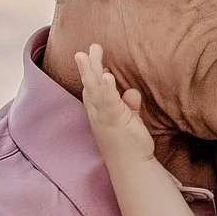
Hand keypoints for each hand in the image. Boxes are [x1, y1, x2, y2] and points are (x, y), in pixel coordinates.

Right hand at [74, 44, 155, 165]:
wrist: (131, 166)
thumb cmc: (129, 144)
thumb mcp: (130, 120)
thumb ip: (130, 105)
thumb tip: (132, 92)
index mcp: (99, 112)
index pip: (92, 89)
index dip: (91, 72)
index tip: (92, 56)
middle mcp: (97, 113)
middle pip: (89, 85)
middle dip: (87, 66)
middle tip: (84, 49)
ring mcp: (104, 116)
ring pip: (94, 90)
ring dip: (91, 70)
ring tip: (89, 54)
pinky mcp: (113, 120)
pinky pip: (108, 101)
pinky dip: (106, 88)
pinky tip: (106, 75)